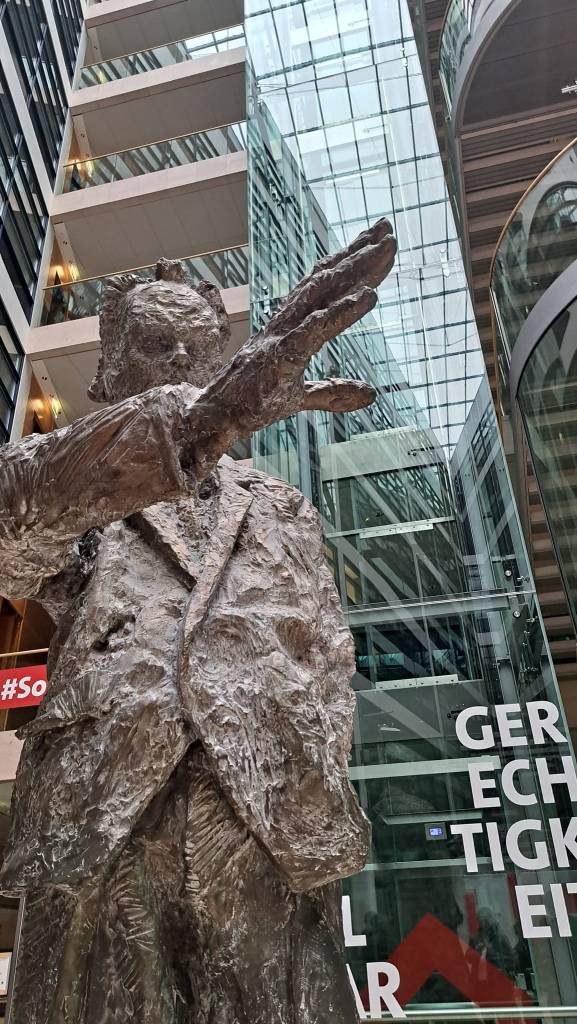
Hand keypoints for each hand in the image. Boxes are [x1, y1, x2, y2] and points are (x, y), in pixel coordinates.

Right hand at [190, 219, 396, 472]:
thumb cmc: (249, 403)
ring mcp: (283, 336)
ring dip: (357, 269)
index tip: (374, 242)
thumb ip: (333, 392)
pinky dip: (345, 311)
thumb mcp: (299, 398)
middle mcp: (286, 323)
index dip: (348, 263)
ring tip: (385, 247)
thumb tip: (372, 394)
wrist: (211, 418)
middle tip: (387, 227)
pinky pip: (318, 329)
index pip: (322, 288)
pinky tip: (370, 296)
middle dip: (358, 253)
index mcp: (288, 327)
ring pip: (325, 294)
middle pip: (326, 280)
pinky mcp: (283, 356)